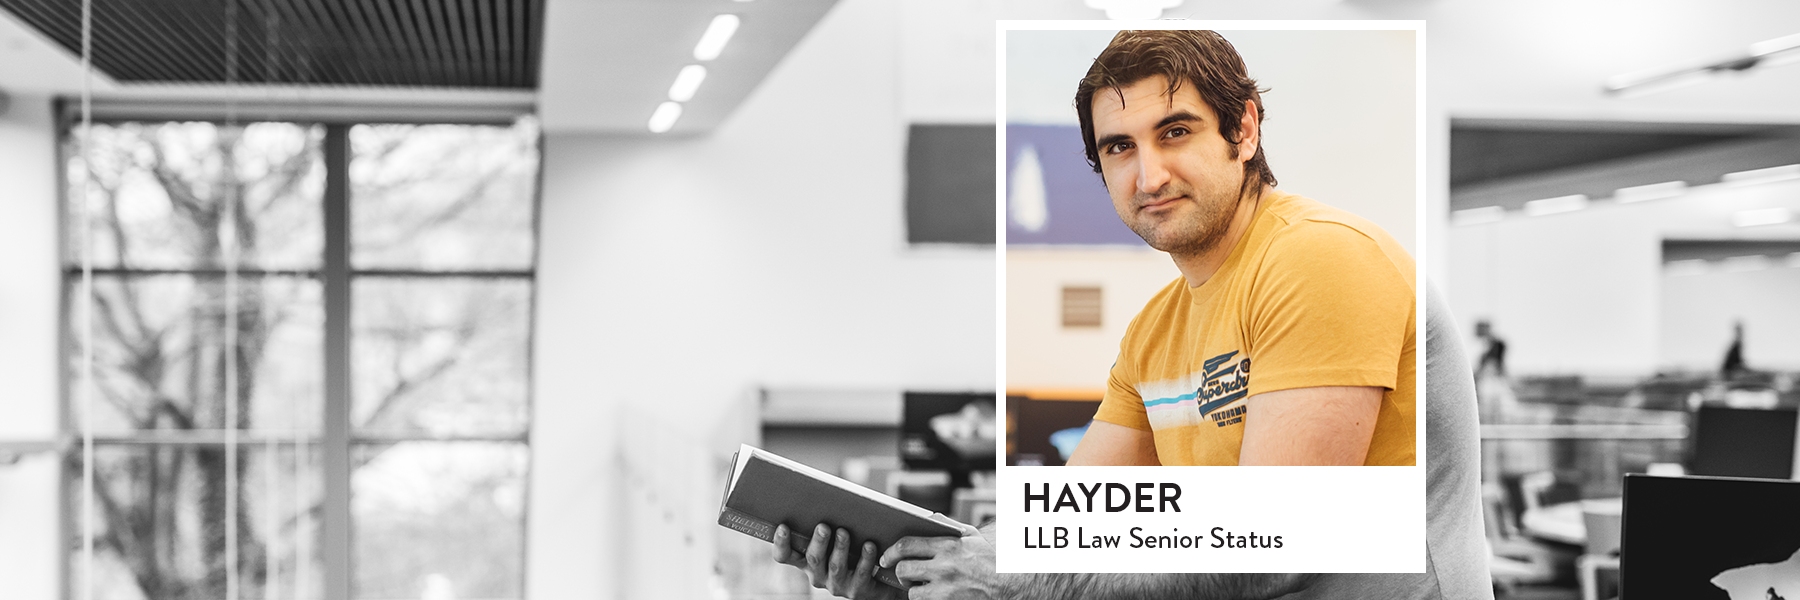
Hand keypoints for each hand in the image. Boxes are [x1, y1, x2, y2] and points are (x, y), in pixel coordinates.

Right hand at [772, 523, 904, 599]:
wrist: (875, 580)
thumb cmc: (850, 550)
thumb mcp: (833, 539)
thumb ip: (825, 524)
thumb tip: (823, 495)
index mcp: (806, 561)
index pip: (785, 556)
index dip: (781, 544)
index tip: (783, 526)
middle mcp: (817, 574)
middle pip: (813, 559)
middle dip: (818, 542)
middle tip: (823, 526)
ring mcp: (836, 584)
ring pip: (835, 566)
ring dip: (840, 548)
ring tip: (844, 532)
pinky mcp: (856, 590)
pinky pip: (860, 574)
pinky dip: (865, 558)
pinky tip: (869, 545)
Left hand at [881, 529, 1006, 599]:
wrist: (1009, 585)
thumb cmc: (990, 560)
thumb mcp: (972, 536)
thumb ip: (949, 526)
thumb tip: (928, 518)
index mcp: (948, 546)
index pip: (908, 545)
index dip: (891, 552)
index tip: (886, 558)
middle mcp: (945, 567)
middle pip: (904, 570)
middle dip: (899, 573)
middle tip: (903, 574)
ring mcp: (946, 589)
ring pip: (912, 592)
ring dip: (913, 590)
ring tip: (920, 586)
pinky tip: (932, 595)